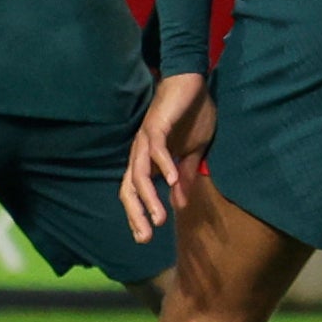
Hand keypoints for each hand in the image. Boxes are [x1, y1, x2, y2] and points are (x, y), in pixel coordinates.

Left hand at [118, 71, 212, 243]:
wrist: (192, 83)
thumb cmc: (191, 117)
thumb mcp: (192, 154)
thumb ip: (184, 177)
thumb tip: (180, 203)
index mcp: (148, 161)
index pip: (134, 193)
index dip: (136, 215)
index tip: (144, 238)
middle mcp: (140, 153)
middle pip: (129, 189)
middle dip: (136, 215)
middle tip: (146, 238)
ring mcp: (146, 140)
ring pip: (140, 174)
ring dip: (149, 198)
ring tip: (161, 218)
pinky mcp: (156, 125)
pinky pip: (157, 149)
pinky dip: (163, 165)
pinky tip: (172, 181)